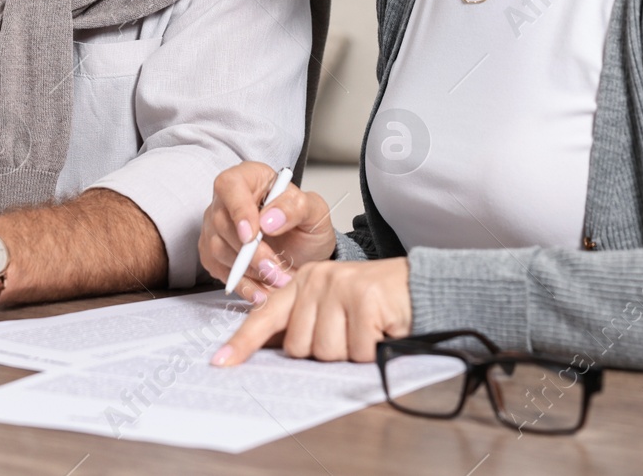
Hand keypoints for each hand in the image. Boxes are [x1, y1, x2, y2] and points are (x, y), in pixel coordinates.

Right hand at [198, 161, 337, 305]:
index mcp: (251, 178)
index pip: (230, 185)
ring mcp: (216, 228)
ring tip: (277, 279)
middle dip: (250, 252)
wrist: (305, 255)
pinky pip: (219, 271)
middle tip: (276, 268)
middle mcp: (227, 201)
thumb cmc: (305, 226)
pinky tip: (263, 290)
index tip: (252, 234)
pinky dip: (243, 285)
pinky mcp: (214, 254)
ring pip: (218, 249)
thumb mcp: (315, 212)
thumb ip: (296, 208)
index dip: (238, 210)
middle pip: (222, 222)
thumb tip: (270, 219)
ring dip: (249, 270)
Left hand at [211, 258, 411, 365]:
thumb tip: (269, 350)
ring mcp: (340, 287)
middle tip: (347, 334)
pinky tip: (379, 331)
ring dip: (349, 352)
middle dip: (324, 351)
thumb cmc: (374, 304)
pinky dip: (370, 351)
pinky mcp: (364, 299)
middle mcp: (317, 280)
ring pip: (325, 351)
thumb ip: (302, 322)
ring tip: (364, 331)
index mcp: (304, 282)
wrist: (420, 287)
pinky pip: (355, 351)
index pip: (265, 315)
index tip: (221, 362)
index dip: (243, 342)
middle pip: (298, 345)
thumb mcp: (331, 306)